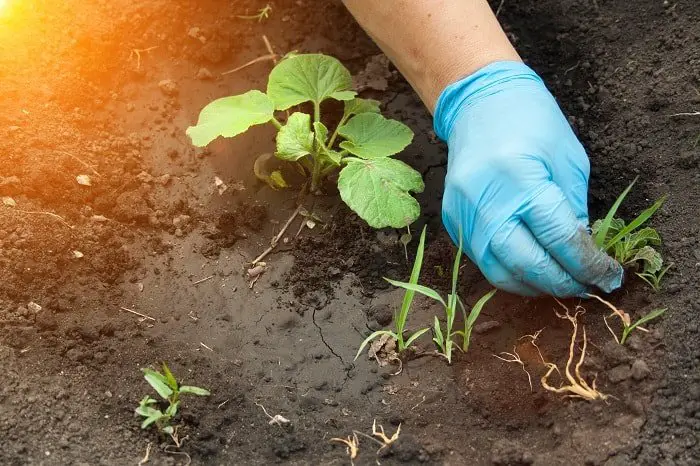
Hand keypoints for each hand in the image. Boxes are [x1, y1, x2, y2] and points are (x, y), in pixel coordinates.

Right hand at [435, 61, 622, 296]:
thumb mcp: (568, 161)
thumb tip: (580, 255)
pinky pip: (482, 259)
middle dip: (562, 283)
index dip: (588, 265)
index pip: (559, 239)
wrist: (479, 105)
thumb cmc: (531, 122)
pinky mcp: (452, 221)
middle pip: (527, 264)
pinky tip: (531, 267)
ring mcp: (463, 214)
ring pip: (500, 272)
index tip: (609, 277)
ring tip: (559, 282)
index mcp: (520, 179)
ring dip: (534, 285)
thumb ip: (573, 211)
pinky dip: (510, 270)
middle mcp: (485, 202)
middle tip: (586, 287)